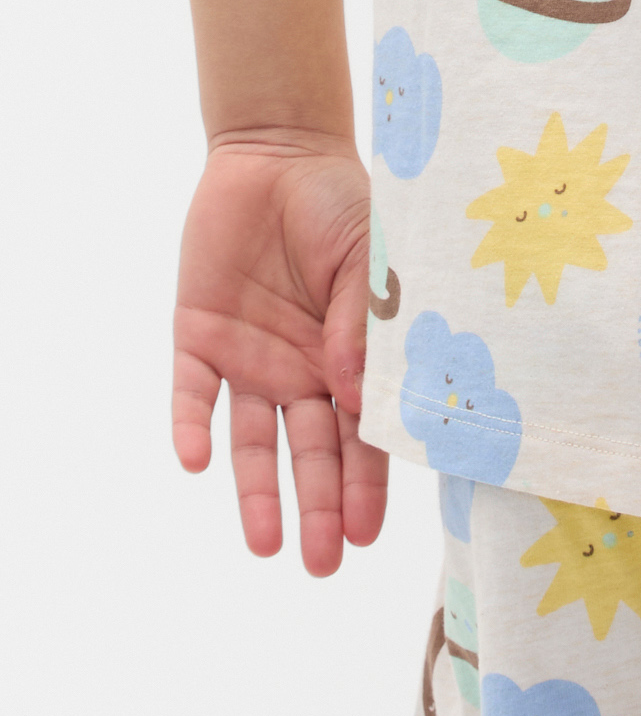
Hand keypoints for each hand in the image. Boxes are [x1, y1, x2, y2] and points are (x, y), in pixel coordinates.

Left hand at [172, 131, 385, 574]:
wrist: (280, 154)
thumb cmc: (343, 203)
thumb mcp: (371, 259)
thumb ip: (361, 323)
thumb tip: (359, 396)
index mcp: (352, 358)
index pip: (363, 436)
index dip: (366, 484)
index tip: (369, 533)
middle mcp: (302, 371)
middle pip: (310, 453)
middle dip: (318, 508)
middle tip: (325, 561)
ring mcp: (251, 358)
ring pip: (254, 441)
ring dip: (258, 492)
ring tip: (265, 544)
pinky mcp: (199, 336)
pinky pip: (192, 392)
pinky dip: (193, 426)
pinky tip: (196, 462)